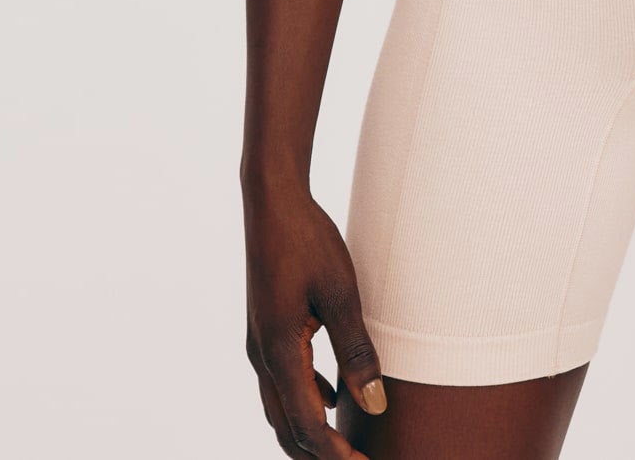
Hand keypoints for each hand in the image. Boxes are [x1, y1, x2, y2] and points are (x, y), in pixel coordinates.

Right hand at [243, 179, 387, 457]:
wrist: (272, 201)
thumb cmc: (308, 240)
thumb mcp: (341, 294)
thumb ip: (356, 352)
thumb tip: (375, 405)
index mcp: (279, 352)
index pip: (307, 425)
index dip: (335, 454)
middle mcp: (262, 355)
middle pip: (287, 427)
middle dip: (319, 453)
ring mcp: (259, 342)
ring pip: (281, 407)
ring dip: (310, 429)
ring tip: (344, 441)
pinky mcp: (265, 328)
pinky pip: (282, 381)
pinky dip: (306, 400)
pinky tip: (333, 395)